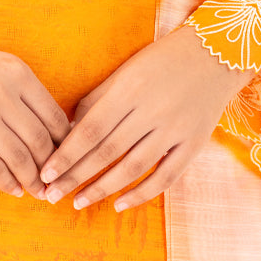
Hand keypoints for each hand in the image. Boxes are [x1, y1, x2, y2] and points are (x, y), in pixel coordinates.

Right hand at [0, 21, 71, 197]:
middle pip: (40, 141)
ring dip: (32, 181)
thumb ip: (18, 91)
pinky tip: (13, 189)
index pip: (54, 116)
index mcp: (17, 72)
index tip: (65, 158)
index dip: (64, 143)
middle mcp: (3, 93)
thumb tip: (47, 129)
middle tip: (55, 183)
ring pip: (20, 159)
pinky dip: (7, 183)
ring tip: (37, 192)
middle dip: (51, 168)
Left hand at [38, 22, 258, 212]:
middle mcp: (152, 111)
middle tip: (51, 195)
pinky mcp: (194, 144)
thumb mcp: (124, 72)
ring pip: (133, 167)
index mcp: (130, 90)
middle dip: (75, 176)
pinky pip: (165, 177)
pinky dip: (141, 194)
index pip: (90, 130)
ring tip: (78, 202)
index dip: (66, 155)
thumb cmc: (159, 63)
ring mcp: (176, 129)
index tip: (45, 174)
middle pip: (107, 152)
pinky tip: (118, 204)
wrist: (215, 55)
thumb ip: (95, 101)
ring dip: (102, 189)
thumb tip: (66, 134)